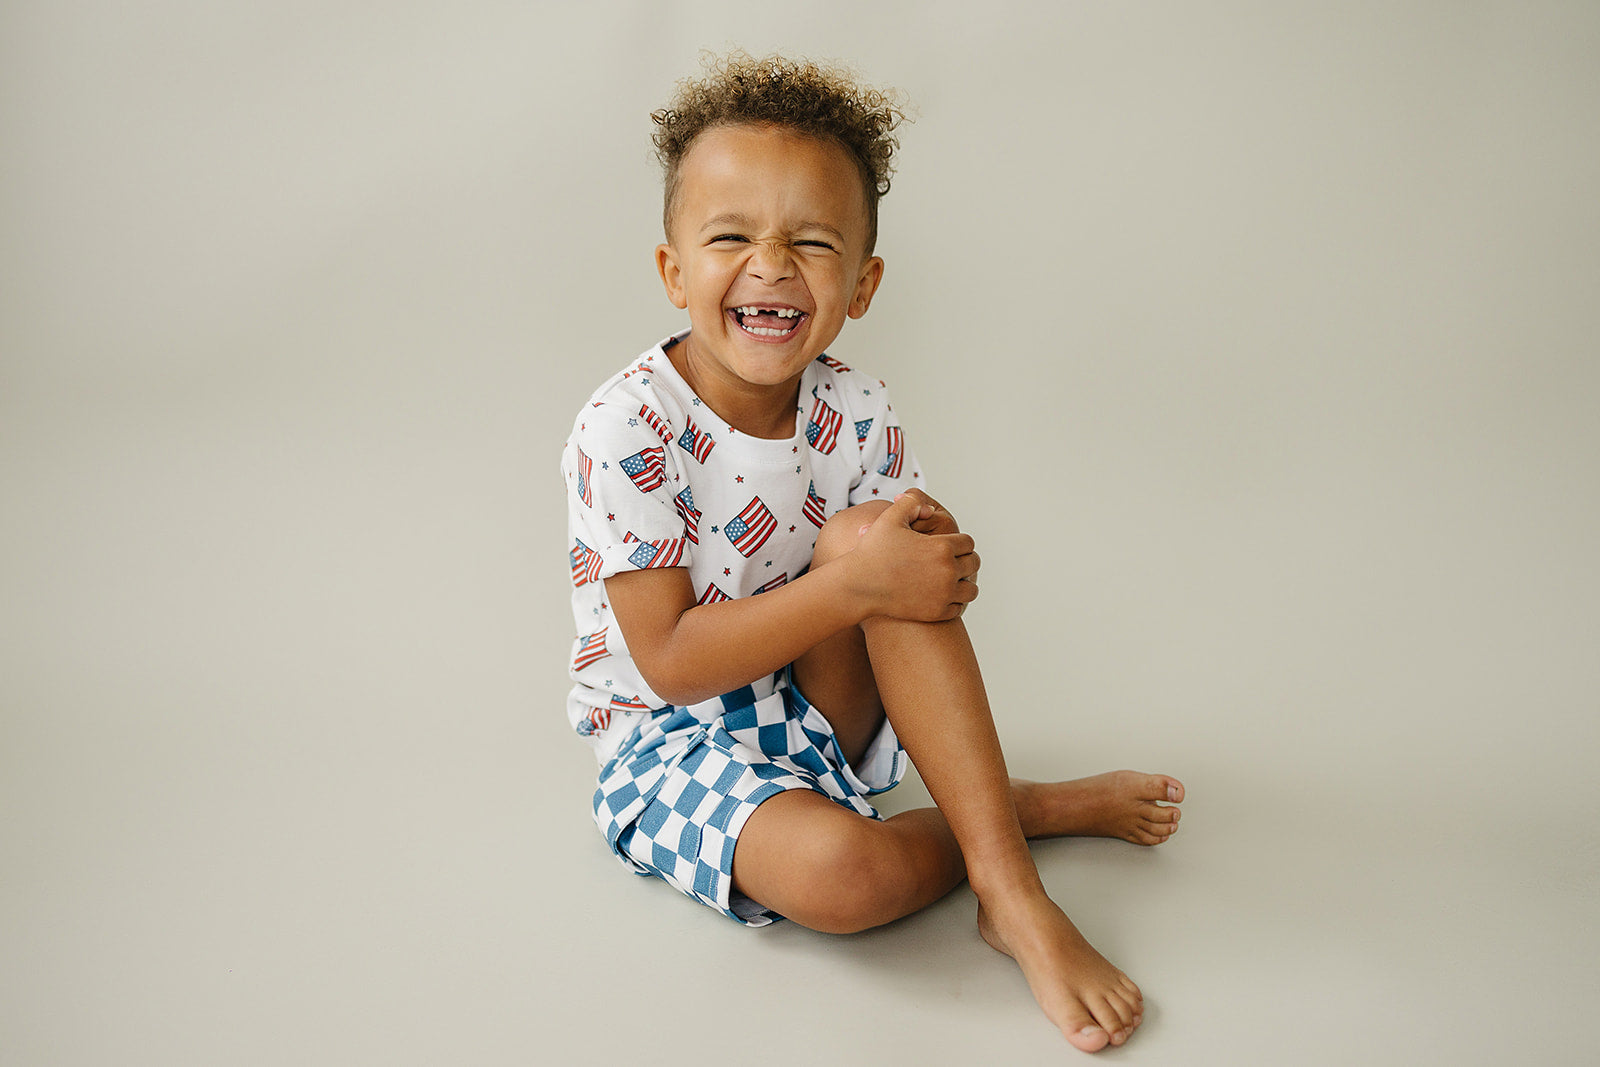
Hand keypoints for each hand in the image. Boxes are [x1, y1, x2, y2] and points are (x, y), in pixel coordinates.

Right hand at [848, 493, 979, 622]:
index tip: (953, 545)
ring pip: (971, 589)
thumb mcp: (889, 518)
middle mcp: (948, 571)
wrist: (858, 586)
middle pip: (973, 563)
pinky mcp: (936, 613)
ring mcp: (944, 595)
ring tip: (954, 579)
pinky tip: (943, 595)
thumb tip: (929, 509)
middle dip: (965, 560)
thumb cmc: (872, 552)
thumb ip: (911, 503)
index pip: (968, 543)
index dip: (960, 542)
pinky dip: (954, 602)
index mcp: (941, 547)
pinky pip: (958, 607)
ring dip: (964, 582)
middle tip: (956, 560)